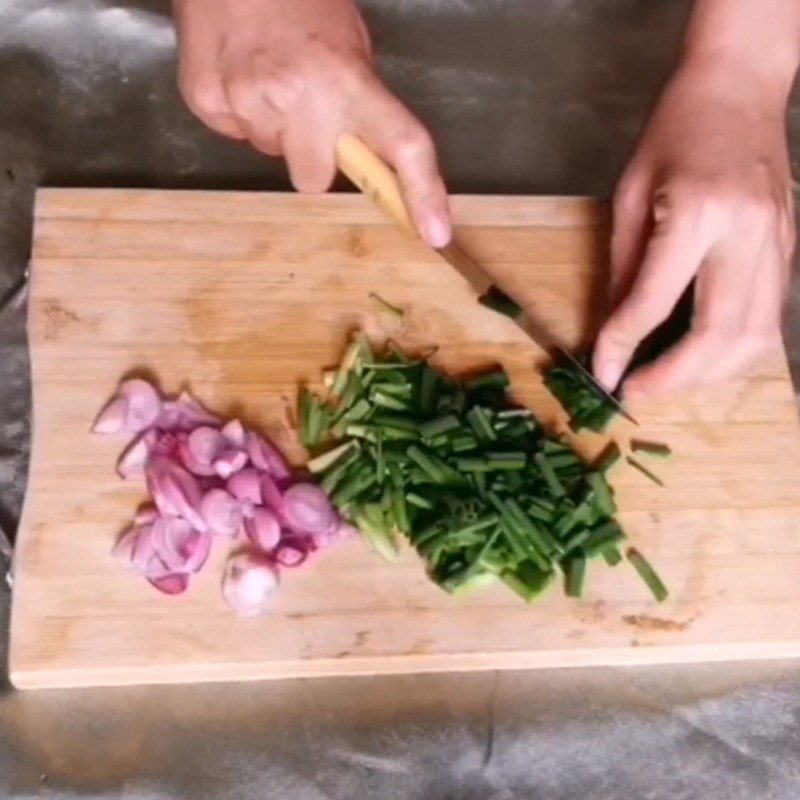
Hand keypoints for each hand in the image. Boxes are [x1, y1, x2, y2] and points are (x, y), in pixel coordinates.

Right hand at [172, 0, 450, 246]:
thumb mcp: (350, 43)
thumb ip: (362, 103)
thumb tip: (368, 154)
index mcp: (348, 79)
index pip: (401, 144)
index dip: (422, 192)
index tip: (435, 232)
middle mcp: (298, 96)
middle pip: (313, 179)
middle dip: (312, 156)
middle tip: (308, 114)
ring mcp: (246, 101)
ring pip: (271, 153)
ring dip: (276, 128)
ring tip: (270, 76)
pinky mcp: (206, 101)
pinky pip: (234, 133)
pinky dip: (240, 112)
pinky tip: (241, 73)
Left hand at [593, 54, 794, 398]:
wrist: (740, 87)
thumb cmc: (675, 132)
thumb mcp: (631, 197)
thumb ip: (624, 270)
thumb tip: (613, 331)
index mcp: (698, 215)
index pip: (653, 303)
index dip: (622, 347)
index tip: (603, 375)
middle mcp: (748, 236)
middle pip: (718, 337)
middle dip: (673, 379)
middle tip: (636, 394)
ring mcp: (780, 245)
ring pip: (755, 339)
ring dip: (709, 375)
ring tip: (667, 383)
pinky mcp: (792, 251)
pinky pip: (769, 320)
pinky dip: (734, 351)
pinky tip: (703, 358)